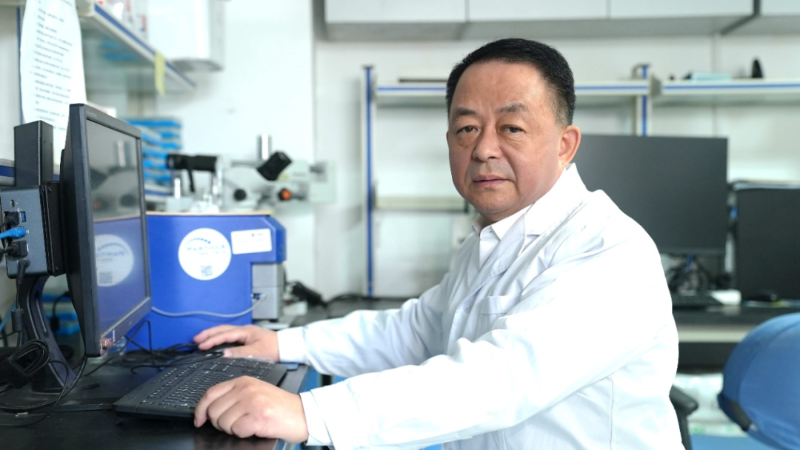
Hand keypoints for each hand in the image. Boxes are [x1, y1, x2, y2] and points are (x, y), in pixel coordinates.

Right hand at [193, 325, 279, 360]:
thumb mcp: (256, 352)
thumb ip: (240, 353)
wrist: (287, 346)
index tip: (201, 345)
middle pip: (222, 329)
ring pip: (225, 331)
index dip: (211, 340)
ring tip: (202, 340)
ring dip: (213, 335)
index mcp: (245, 331)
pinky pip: (230, 335)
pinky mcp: (248, 337)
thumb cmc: (274, 348)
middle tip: (196, 339)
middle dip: (208, 334)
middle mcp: (244, 330)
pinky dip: (220, 338)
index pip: (224, 334)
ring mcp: (245, 333)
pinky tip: (216, 342)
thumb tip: (223, 354)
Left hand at [194, 376, 308, 441]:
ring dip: (232, 429)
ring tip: (248, 425)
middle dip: (220, 423)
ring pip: (223, 422)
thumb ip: (234, 396)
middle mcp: (246, 388)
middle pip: (214, 411)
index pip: (210, 393)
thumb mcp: (255, 392)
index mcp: (243, 381)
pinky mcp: (259, 416)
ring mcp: (252, 401)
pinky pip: (237, 430)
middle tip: (235, 424)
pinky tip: (255, 428)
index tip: (199, 420)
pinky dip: (244, 434)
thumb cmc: (279, 407)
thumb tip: (208, 410)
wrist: (303, 414)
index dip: (200, 410)